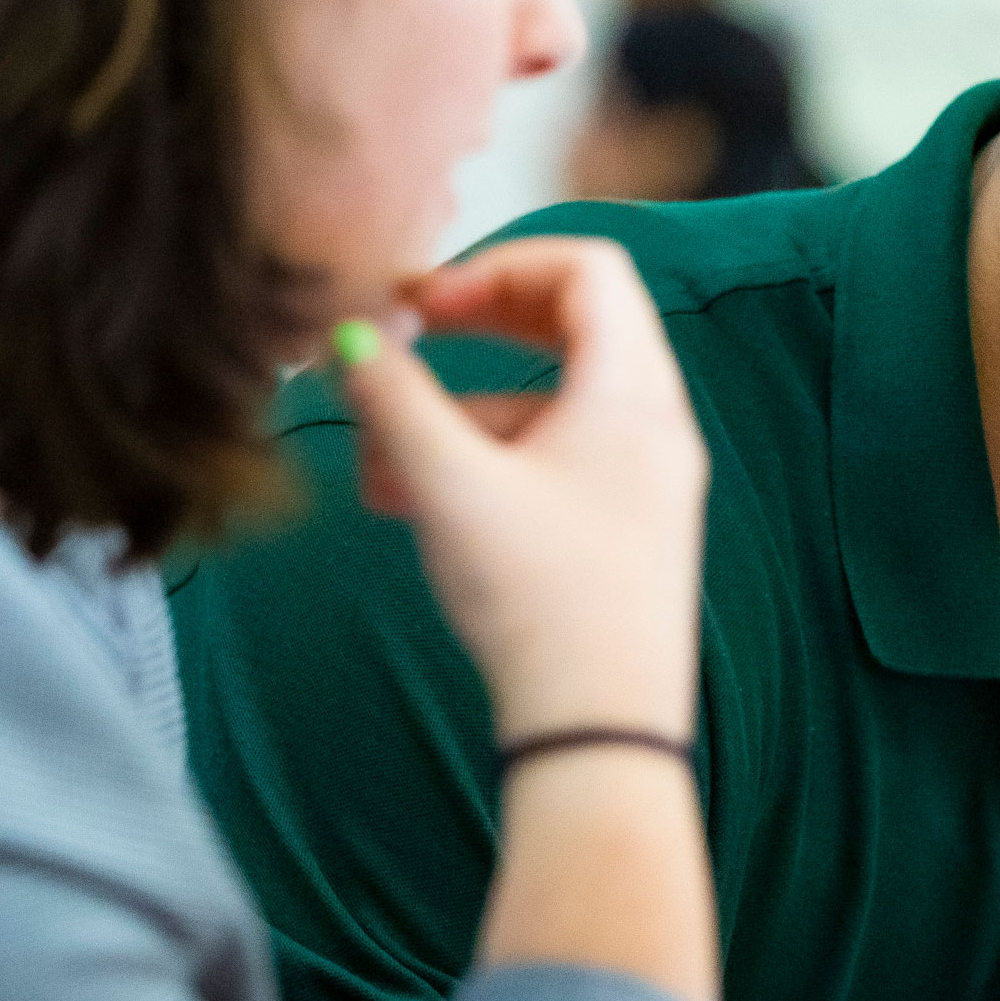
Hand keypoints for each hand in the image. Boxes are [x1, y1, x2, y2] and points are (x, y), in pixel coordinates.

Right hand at [331, 237, 706, 748]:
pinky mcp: (621, 537)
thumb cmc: (542, 604)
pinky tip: (404, 504)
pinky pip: (551, 468)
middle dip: (475, 330)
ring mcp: (644, 485)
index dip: (498, 264)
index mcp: (634, 395)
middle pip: (572, 328)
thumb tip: (345, 337)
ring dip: (457, 416)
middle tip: (408, 336)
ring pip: (547, 409)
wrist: (598, 736)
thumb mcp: (449, 485)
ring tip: (375, 460)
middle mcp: (654, 430)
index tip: (424, 301)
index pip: (588, 268)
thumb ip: (391, 399)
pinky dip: (482, 468)